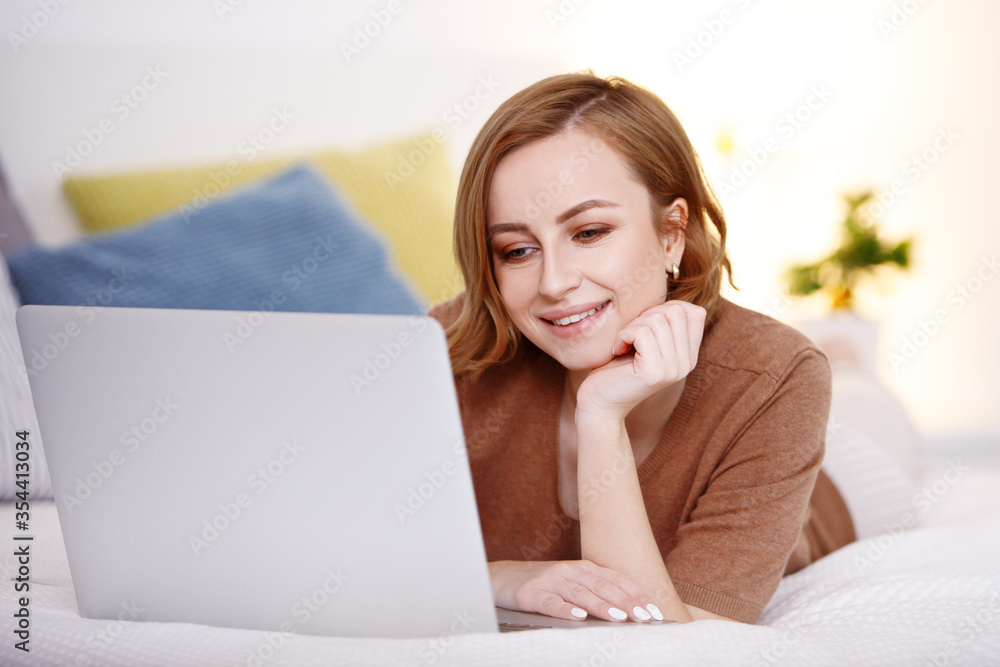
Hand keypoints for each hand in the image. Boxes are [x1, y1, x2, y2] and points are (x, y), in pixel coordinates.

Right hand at [490, 559, 665, 622]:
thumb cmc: (544, 586)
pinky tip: (578, 616)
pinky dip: (565, 609)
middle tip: (644, 617)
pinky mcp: (531, 593)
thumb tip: (630, 614)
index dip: (636, 595)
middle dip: (626, 602)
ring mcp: (550, 580)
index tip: (654, 612)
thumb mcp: (572, 586)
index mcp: (584, 568)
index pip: (616, 580)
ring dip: (602, 606)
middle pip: (602, 585)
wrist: (502, 578)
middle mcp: (569, 570)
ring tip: (619, 617)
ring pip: (580, 593)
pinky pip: (550, 603)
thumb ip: (596, 594)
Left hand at [576, 301, 705, 419]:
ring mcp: (673, 369)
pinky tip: (617, 350)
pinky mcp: (654, 372)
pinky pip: (641, 332)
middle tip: (630, 335)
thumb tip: (670, 301)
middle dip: (645, 315)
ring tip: (623, 344)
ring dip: (631, 327)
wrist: (600, 404)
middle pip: (675, 311)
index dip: (667, 308)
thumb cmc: (617, 368)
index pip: (696, 312)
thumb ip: (663, 325)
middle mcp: (687, 363)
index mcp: (689, 355)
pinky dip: (623, 336)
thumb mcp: (646, 342)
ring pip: (656, 320)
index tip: (645, 325)